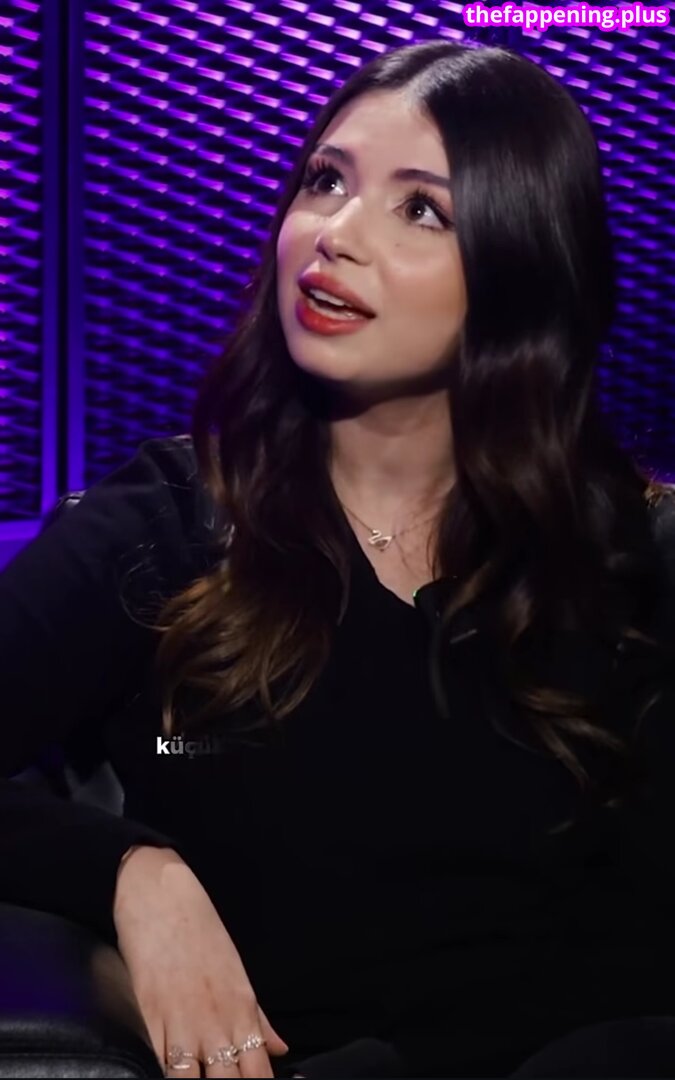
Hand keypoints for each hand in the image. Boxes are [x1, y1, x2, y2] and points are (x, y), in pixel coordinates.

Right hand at [113, 845, 288, 1077]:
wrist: (161, 892)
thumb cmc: (199, 928)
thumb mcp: (236, 970)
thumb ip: (257, 1016)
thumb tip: (280, 1048)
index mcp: (242, 1010)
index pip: (258, 1073)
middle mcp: (216, 1022)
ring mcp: (181, 1023)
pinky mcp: (148, 1018)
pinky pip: (157, 1064)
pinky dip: (161, 1074)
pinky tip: (167, 1074)